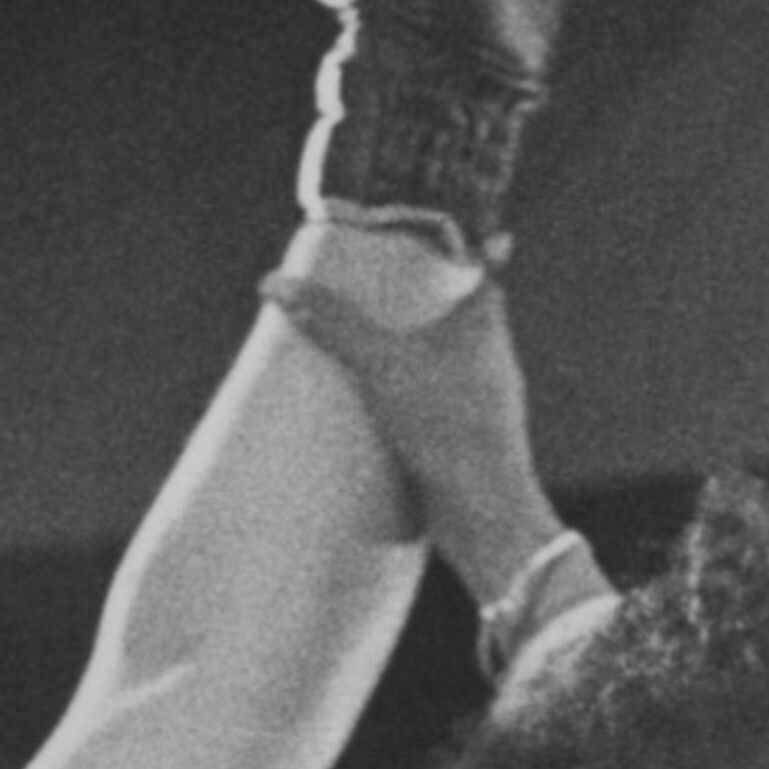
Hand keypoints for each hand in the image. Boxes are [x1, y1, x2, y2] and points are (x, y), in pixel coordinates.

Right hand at [258, 266, 572, 616]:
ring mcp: (485, 402)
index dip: (447, 253)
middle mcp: (494, 355)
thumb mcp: (381, 366)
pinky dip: (410, 406)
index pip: (476, 267)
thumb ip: (332, 324)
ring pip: (446, 366)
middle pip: (454, 316)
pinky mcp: (470, 444)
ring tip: (364, 360)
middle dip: (413, 311)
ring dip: (409, 362)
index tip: (412, 254)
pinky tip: (379, 416)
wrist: (487, 515)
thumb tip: (274, 286)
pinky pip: (437, 410)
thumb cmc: (447, 427)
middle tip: (368, 305)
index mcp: (486, 320)